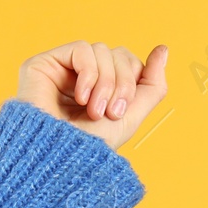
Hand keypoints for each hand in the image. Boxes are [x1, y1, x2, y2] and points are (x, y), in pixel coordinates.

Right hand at [15, 40, 168, 151]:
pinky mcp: (44, 64)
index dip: (134, 80)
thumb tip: (163, 49)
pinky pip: (81, 49)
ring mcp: (62, 70)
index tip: (123, 109)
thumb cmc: (91, 145)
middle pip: (118, 54)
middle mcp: (81, 77)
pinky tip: (80, 98)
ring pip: (102, 50)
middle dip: (123, 83)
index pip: (128, 62)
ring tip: (94, 110)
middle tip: (110, 112)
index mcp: (101, 88)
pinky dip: (88, 73)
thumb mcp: (132, 116)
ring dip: (106, 82)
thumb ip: (152, 84)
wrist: (59, 158)